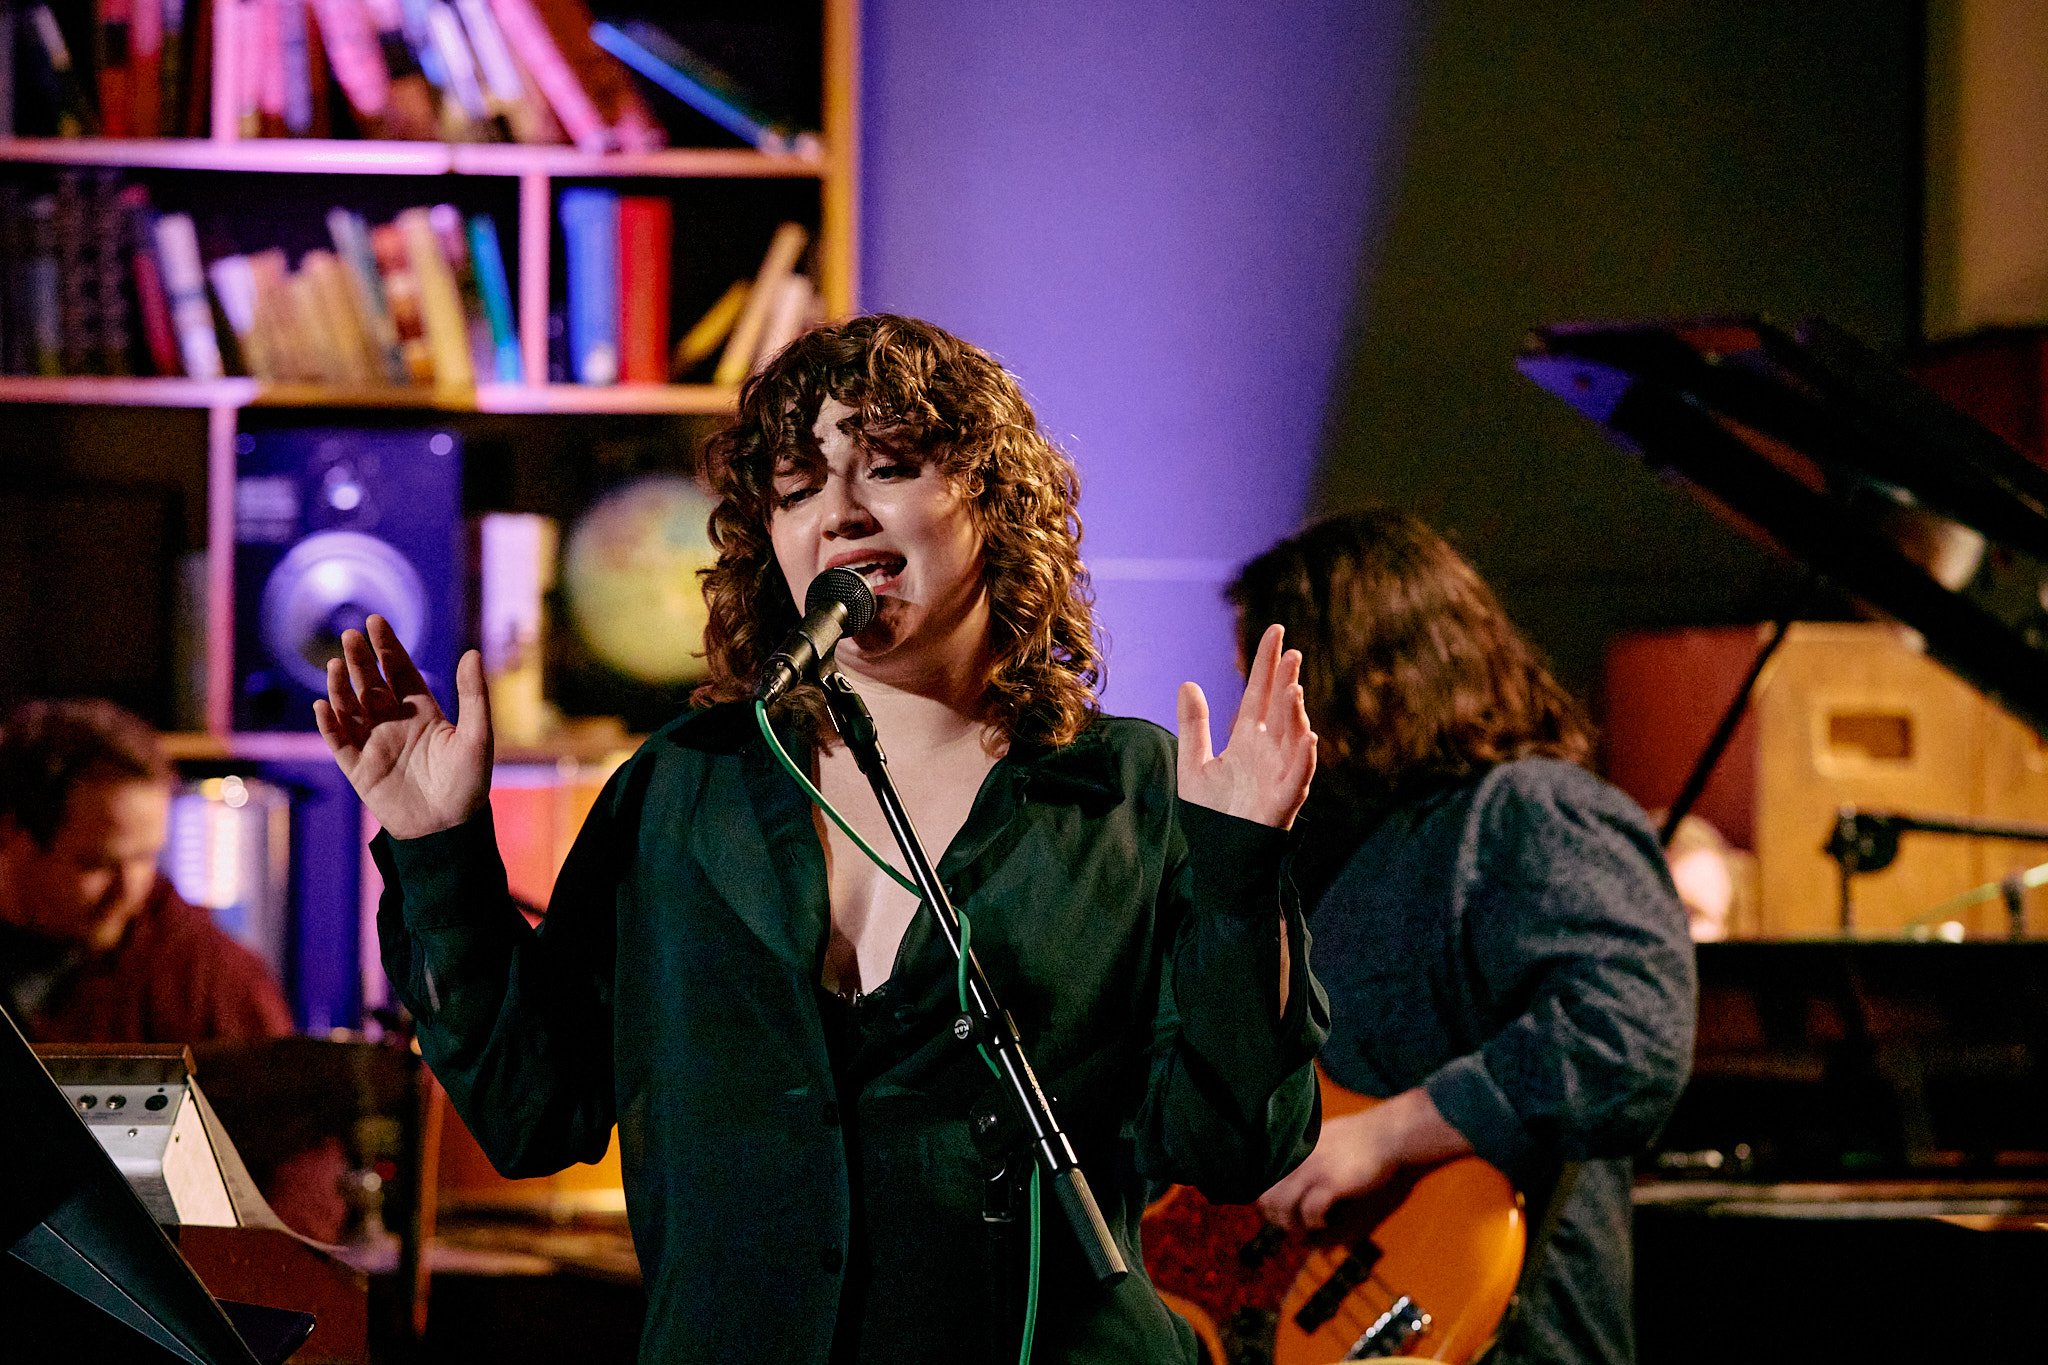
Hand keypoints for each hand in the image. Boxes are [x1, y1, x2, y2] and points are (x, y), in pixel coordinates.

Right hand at [313, 614, 492, 839]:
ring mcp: (374, 744)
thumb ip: (473, 696)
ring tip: (334, 664)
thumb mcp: (477, 736)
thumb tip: (472, 652)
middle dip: (360, 660)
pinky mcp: (359, 769)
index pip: (400, 672)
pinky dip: (329, 725)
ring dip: (340, 687)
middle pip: (371, 684)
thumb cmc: (469, 784)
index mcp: (422, 712)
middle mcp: (395, 723)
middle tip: (350, 635)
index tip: (375, 621)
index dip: (387, 647)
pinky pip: (339, 743)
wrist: (449, 830)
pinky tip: (323, 706)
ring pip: (350, 709)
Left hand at [1176, 623, 1315, 828]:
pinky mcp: (1283, 798)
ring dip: (1294, 714)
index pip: (1259, 693)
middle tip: (1291, 652)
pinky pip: (1298, 775)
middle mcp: (1268, 749)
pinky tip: (1308, 736)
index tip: (1276, 632)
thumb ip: (1194, 724)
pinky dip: (1304, 757)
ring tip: (1293, 688)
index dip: (1267, 664)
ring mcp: (1278, 772)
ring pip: (1292, 736)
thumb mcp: (1193, 762)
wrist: (1221, 852)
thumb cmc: (1213, 811)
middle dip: (1285, 681)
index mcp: (1247, 738)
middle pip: (1279, 708)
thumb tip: (1187, 683)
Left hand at [1256, 1107, 1402, 1232]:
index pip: (1262, 1182)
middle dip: (1278, 1218)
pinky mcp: (1330, 1183)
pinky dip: (1314, 1222)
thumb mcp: (1320, 1139)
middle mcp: (1295, 1158)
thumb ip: (1303, 1153)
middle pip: (1267, 1198)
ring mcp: (1312, 1170)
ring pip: (1283, 1207)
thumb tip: (1292, 1169)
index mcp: (1291, 1149)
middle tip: (1294, 1226)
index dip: (1268, 1204)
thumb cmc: (1358, 1138)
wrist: (1387, 1133)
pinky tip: (1323, 1222)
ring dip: (1293, 1224)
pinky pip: (1310, 1211)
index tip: (1280, 1213)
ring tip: (1309, 1226)